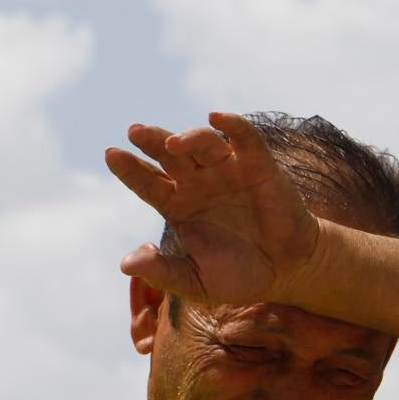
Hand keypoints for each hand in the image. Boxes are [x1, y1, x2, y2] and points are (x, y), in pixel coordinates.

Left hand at [104, 111, 322, 306]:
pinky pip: (244, 138)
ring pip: (202, 143)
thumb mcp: (196, 282)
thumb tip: (126, 265)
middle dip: (152, 142)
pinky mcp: (258, 165)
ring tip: (173, 143)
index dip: (129, 169)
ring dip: (188, 137)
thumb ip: (163, 272)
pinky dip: (233, 124)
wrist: (287, 272)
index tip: (111, 154)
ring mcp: (227, 170)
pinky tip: (217, 117)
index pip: (147, 182)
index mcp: (177, 205)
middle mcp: (198, 182)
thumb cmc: (238, 276)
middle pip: (170, 155)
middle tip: (135, 131)